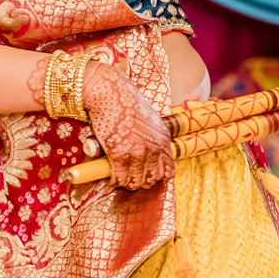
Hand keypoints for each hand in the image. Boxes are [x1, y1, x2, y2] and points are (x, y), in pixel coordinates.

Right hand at [80, 60, 175, 190]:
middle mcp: (153, 148)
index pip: (168, 170)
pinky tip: (111, 177)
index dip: (158, 177)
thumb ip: (153, 138)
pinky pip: (119, 178)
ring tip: (121, 178)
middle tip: (132, 179)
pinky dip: (115, 180)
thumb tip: (150, 155)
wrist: (110, 94)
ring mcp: (136, 153)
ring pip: (135, 182)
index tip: (149, 177)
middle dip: (142, 181)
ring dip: (127, 183)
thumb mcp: (150, 120)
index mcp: (163, 139)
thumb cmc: (127, 104)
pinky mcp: (119, 155)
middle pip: (152, 179)